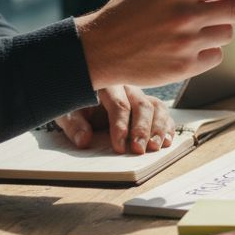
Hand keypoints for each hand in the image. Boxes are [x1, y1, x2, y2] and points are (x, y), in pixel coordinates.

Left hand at [53, 86, 176, 153]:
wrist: (79, 95)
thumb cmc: (75, 104)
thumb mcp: (67, 113)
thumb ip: (74, 125)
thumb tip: (84, 140)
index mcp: (108, 85)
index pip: (119, 104)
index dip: (121, 126)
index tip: (118, 147)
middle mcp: (128, 88)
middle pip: (142, 105)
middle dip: (142, 129)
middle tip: (138, 149)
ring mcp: (140, 96)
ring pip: (156, 107)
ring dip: (158, 128)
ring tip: (155, 147)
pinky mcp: (148, 106)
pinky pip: (163, 113)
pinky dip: (167, 127)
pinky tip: (166, 141)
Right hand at [75, 0, 234, 88]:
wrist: (99, 49)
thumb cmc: (127, 11)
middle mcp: (184, 16)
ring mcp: (186, 43)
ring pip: (227, 34)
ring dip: (221, 29)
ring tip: (200, 28)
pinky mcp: (184, 67)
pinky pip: (215, 56)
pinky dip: (210, 51)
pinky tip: (191, 47)